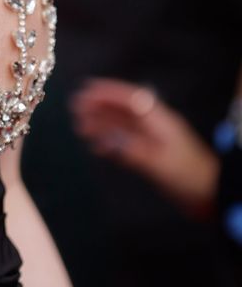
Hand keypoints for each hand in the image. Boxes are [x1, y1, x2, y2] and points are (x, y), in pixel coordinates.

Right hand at [69, 77, 218, 219]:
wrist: (211, 196)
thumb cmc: (187, 175)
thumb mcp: (159, 162)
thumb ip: (130, 149)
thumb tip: (103, 138)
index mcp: (159, 119)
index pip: (129, 98)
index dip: (106, 92)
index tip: (84, 90)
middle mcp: (153, 126)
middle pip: (122, 111)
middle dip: (99, 108)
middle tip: (75, 110)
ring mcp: (152, 141)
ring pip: (122, 127)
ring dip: (102, 125)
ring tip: (80, 128)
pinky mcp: (151, 156)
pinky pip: (126, 144)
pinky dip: (111, 143)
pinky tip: (96, 147)